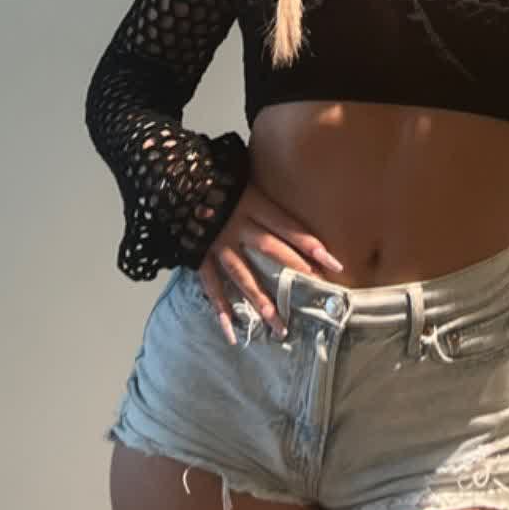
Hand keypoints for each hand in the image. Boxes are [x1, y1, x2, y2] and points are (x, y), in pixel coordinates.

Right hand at [194, 178, 346, 341]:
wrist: (174, 180)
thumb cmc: (217, 180)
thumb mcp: (245, 178)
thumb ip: (267, 192)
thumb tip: (296, 194)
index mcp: (251, 203)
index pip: (287, 225)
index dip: (310, 243)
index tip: (334, 264)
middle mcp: (236, 225)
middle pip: (270, 249)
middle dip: (294, 271)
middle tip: (316, 292)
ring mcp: (217, 243)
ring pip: (242, 275)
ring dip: (260, 300)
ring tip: (278, 324)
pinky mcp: (199, 256)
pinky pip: (210, 285)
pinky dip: (220, 309)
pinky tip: (231, 330)